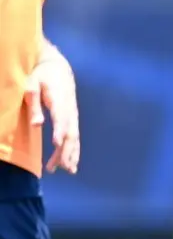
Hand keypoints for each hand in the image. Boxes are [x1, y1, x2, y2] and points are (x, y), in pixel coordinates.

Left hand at [25, 57, 78, 174]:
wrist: (58, 67)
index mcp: (59, 100)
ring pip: (75, 137)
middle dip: (66, 151)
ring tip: (67, 170)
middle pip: (70, 133)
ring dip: (71, 154)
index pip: (61, 119)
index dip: (59, 132)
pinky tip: (71, 163)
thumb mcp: (31, 85)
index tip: (57, 146)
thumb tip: (37, 125)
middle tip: (60, 167)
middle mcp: (70, 110)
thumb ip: (33, 104)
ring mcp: (74, 114)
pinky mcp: (73, 118)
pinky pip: (75, 136)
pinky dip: (74, 150)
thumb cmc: (42, 76)